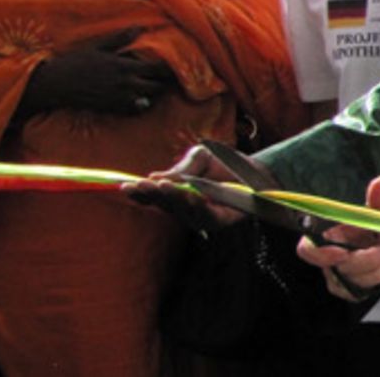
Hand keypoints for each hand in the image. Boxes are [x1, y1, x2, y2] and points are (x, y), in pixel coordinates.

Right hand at [20, 29, 173, 116]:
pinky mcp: (113, 109)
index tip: (173, 66)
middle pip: (158, 87)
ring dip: (154, 94)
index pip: (158, 69)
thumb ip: (122, 39)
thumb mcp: (99, 47)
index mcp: (125, 67)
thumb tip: (140, 26)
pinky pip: (136, 110)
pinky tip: (140, 98)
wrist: (57, 84)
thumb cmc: (77, 62)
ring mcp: (120, 99)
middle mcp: (126, 85)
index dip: (169, 68)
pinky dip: (142, 105)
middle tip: (166, 78)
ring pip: (149, 100)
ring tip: (154, 87)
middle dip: (164, 82)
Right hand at [123, 144, 249, 231]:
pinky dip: (197, 204)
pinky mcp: (218, 221)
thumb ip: (182, 168)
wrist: (254, 172)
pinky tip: (190, 196)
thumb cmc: (223, 165)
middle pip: (164, 203)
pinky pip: (206, 214)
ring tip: (162, 185)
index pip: (152, 196)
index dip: (139, 193)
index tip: (125, 186)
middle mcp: (183, 209)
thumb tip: (157, 178)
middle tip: (141, 184)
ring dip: (172, 197)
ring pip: (182, 208)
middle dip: (152, 193)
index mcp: (174, 195)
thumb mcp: (200, 158)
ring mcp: (199, 217)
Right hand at [296, 176, 379, 301]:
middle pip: (335, 267)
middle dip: (363, 260)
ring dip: (376, 269)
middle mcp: (328, 256)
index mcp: (328, 234)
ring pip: (352, 280)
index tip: (342, 253)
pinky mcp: (348, 290)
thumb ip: (379, 200)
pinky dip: (377, 280)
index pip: (307, 248)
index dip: (320, 253)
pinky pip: (359, 291)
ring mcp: (337, 275)